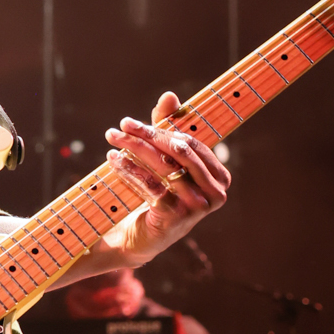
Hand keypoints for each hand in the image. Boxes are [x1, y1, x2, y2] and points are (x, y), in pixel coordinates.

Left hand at [101, 89, 229, 263]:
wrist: (145, 237)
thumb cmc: (159, 194)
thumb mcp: (165, 161)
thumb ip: (168, 129)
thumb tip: (169, 96)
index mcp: (220, 177)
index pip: (191, 143)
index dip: (161, 129)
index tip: (132, 123)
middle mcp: (215, 193)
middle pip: (178, 152)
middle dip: (147, 135)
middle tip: (121, 125)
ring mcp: (197, 207)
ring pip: (163, 167)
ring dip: (134, 149)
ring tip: (112, 139)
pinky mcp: (176, 217)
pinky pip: (151, 186)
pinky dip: (130, 170)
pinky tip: (113, 160)